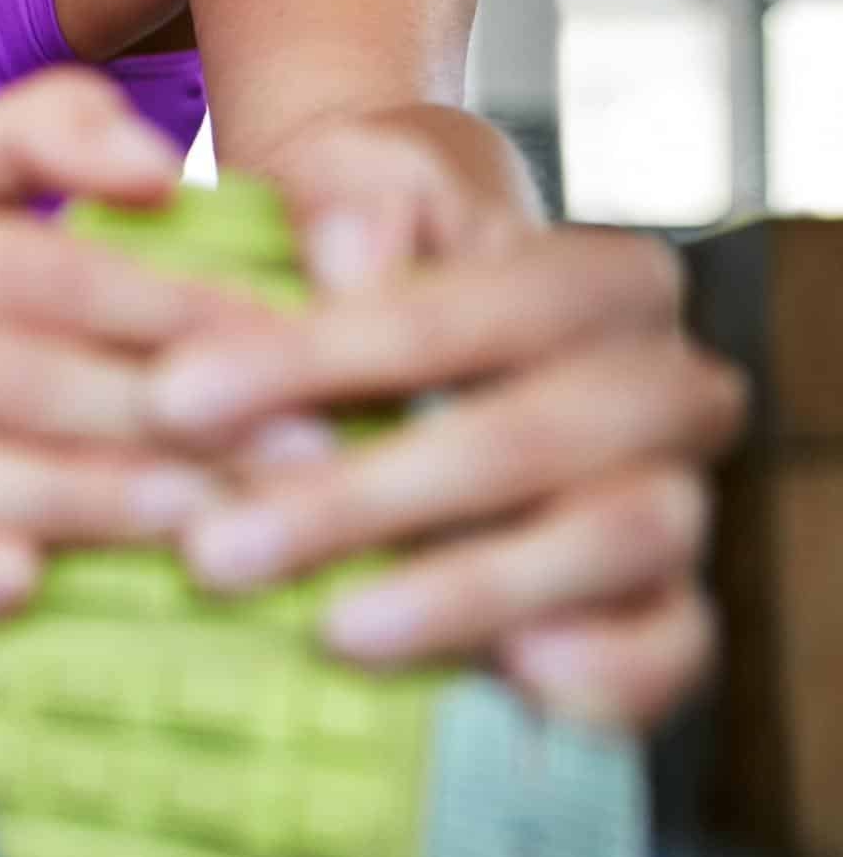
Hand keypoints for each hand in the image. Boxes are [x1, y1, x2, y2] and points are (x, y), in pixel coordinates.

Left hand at [147, 116, 749, 727]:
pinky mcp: (667, 606)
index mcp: (603, 275)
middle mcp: (665, 383)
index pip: (462, 316)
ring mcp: (677, 495)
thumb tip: (349, 261)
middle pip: (528, 441)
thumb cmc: (374, 228)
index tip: (178, 398)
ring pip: (601, 543)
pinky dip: (604, 673)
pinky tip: (507, 681)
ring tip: (327, 626)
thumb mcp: (346, 176)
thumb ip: (346, 200)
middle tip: (216, 547)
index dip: (317, 359)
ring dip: (456, 594)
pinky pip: (669, 650)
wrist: (408, 289)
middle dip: (363, 499)